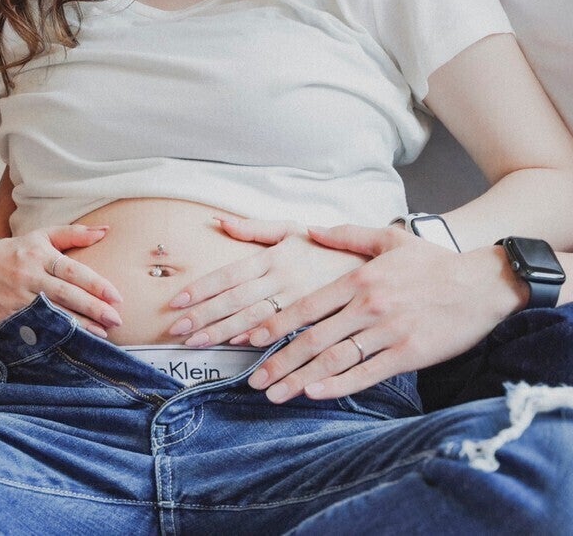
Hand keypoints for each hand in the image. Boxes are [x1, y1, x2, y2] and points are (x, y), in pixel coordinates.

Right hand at [0, 224, 123, 333]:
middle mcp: (28, 274)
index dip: (95, 284)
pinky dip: (52, 336)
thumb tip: (106, 230)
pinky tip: (71, 342)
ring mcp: (16, 296)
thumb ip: (74, 234)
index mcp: (39, 254)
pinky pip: (33, 326)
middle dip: (92, 308)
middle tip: (116, 319)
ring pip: (51, 313)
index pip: (72, 270)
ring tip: (102, 334)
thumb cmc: (17, 250)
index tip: (117, 297)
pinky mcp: (6, 314)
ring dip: (77, 325)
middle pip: (64, 293)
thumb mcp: (42, 236)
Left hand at [165, 216, 366, 346]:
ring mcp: (309, 301)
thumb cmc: (335, 249)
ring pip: (262, 322)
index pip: (231, 274)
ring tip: (202, 347)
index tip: (177, 303)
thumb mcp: (295, 229)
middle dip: (206, 318)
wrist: (396, 266)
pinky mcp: (326, 320)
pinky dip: (271, 343)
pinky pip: (296, 335)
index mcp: (277, 257)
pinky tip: (249, 352)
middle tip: (178, 333)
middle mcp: (289, 279)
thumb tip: (219, 220)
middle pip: (240, 301)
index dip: (202, 289)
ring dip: (229, 337)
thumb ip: (256, 228)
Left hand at [242, 224, 525, 402]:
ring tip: (276, 395)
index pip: (306, 306)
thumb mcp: (389, 239)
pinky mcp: (410, 353)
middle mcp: (367, 306)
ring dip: (301, 379)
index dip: (275, 326)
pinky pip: (368, 373)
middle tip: (253, 380)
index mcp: (358, 280)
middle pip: (313, 338)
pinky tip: (317, 394)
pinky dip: (340, 385)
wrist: (484, 282)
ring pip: (335, 359)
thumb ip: (346, 235)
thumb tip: (308, 229)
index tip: (248, 340)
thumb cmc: (435, 262)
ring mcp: (388, 331)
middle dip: (279, 362)